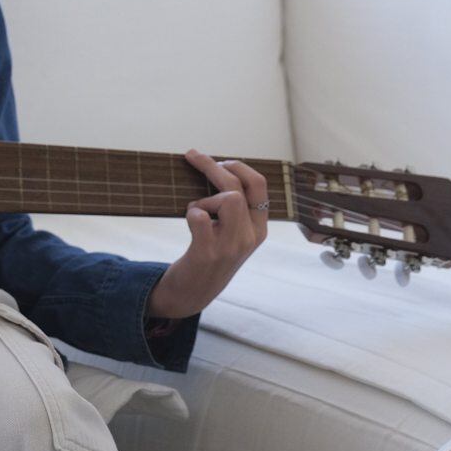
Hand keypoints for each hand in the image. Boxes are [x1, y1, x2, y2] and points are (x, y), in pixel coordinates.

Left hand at [145, 151, 270, 319]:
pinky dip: (191, 212)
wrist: (193, 294)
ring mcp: (231, 246)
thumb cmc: (210, 256)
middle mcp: (250, 237)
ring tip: (197, 212)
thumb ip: (235, 210)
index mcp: (259, 229)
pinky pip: (200, 217)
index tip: (220, 161)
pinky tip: (191, 224)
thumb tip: (219, 169)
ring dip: (206, 198)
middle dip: (213, 166)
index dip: (239, 166)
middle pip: (239, 186)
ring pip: (228, 198)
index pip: (260, 185)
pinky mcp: (208, 253)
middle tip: (192, 156)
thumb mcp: (233, 235)